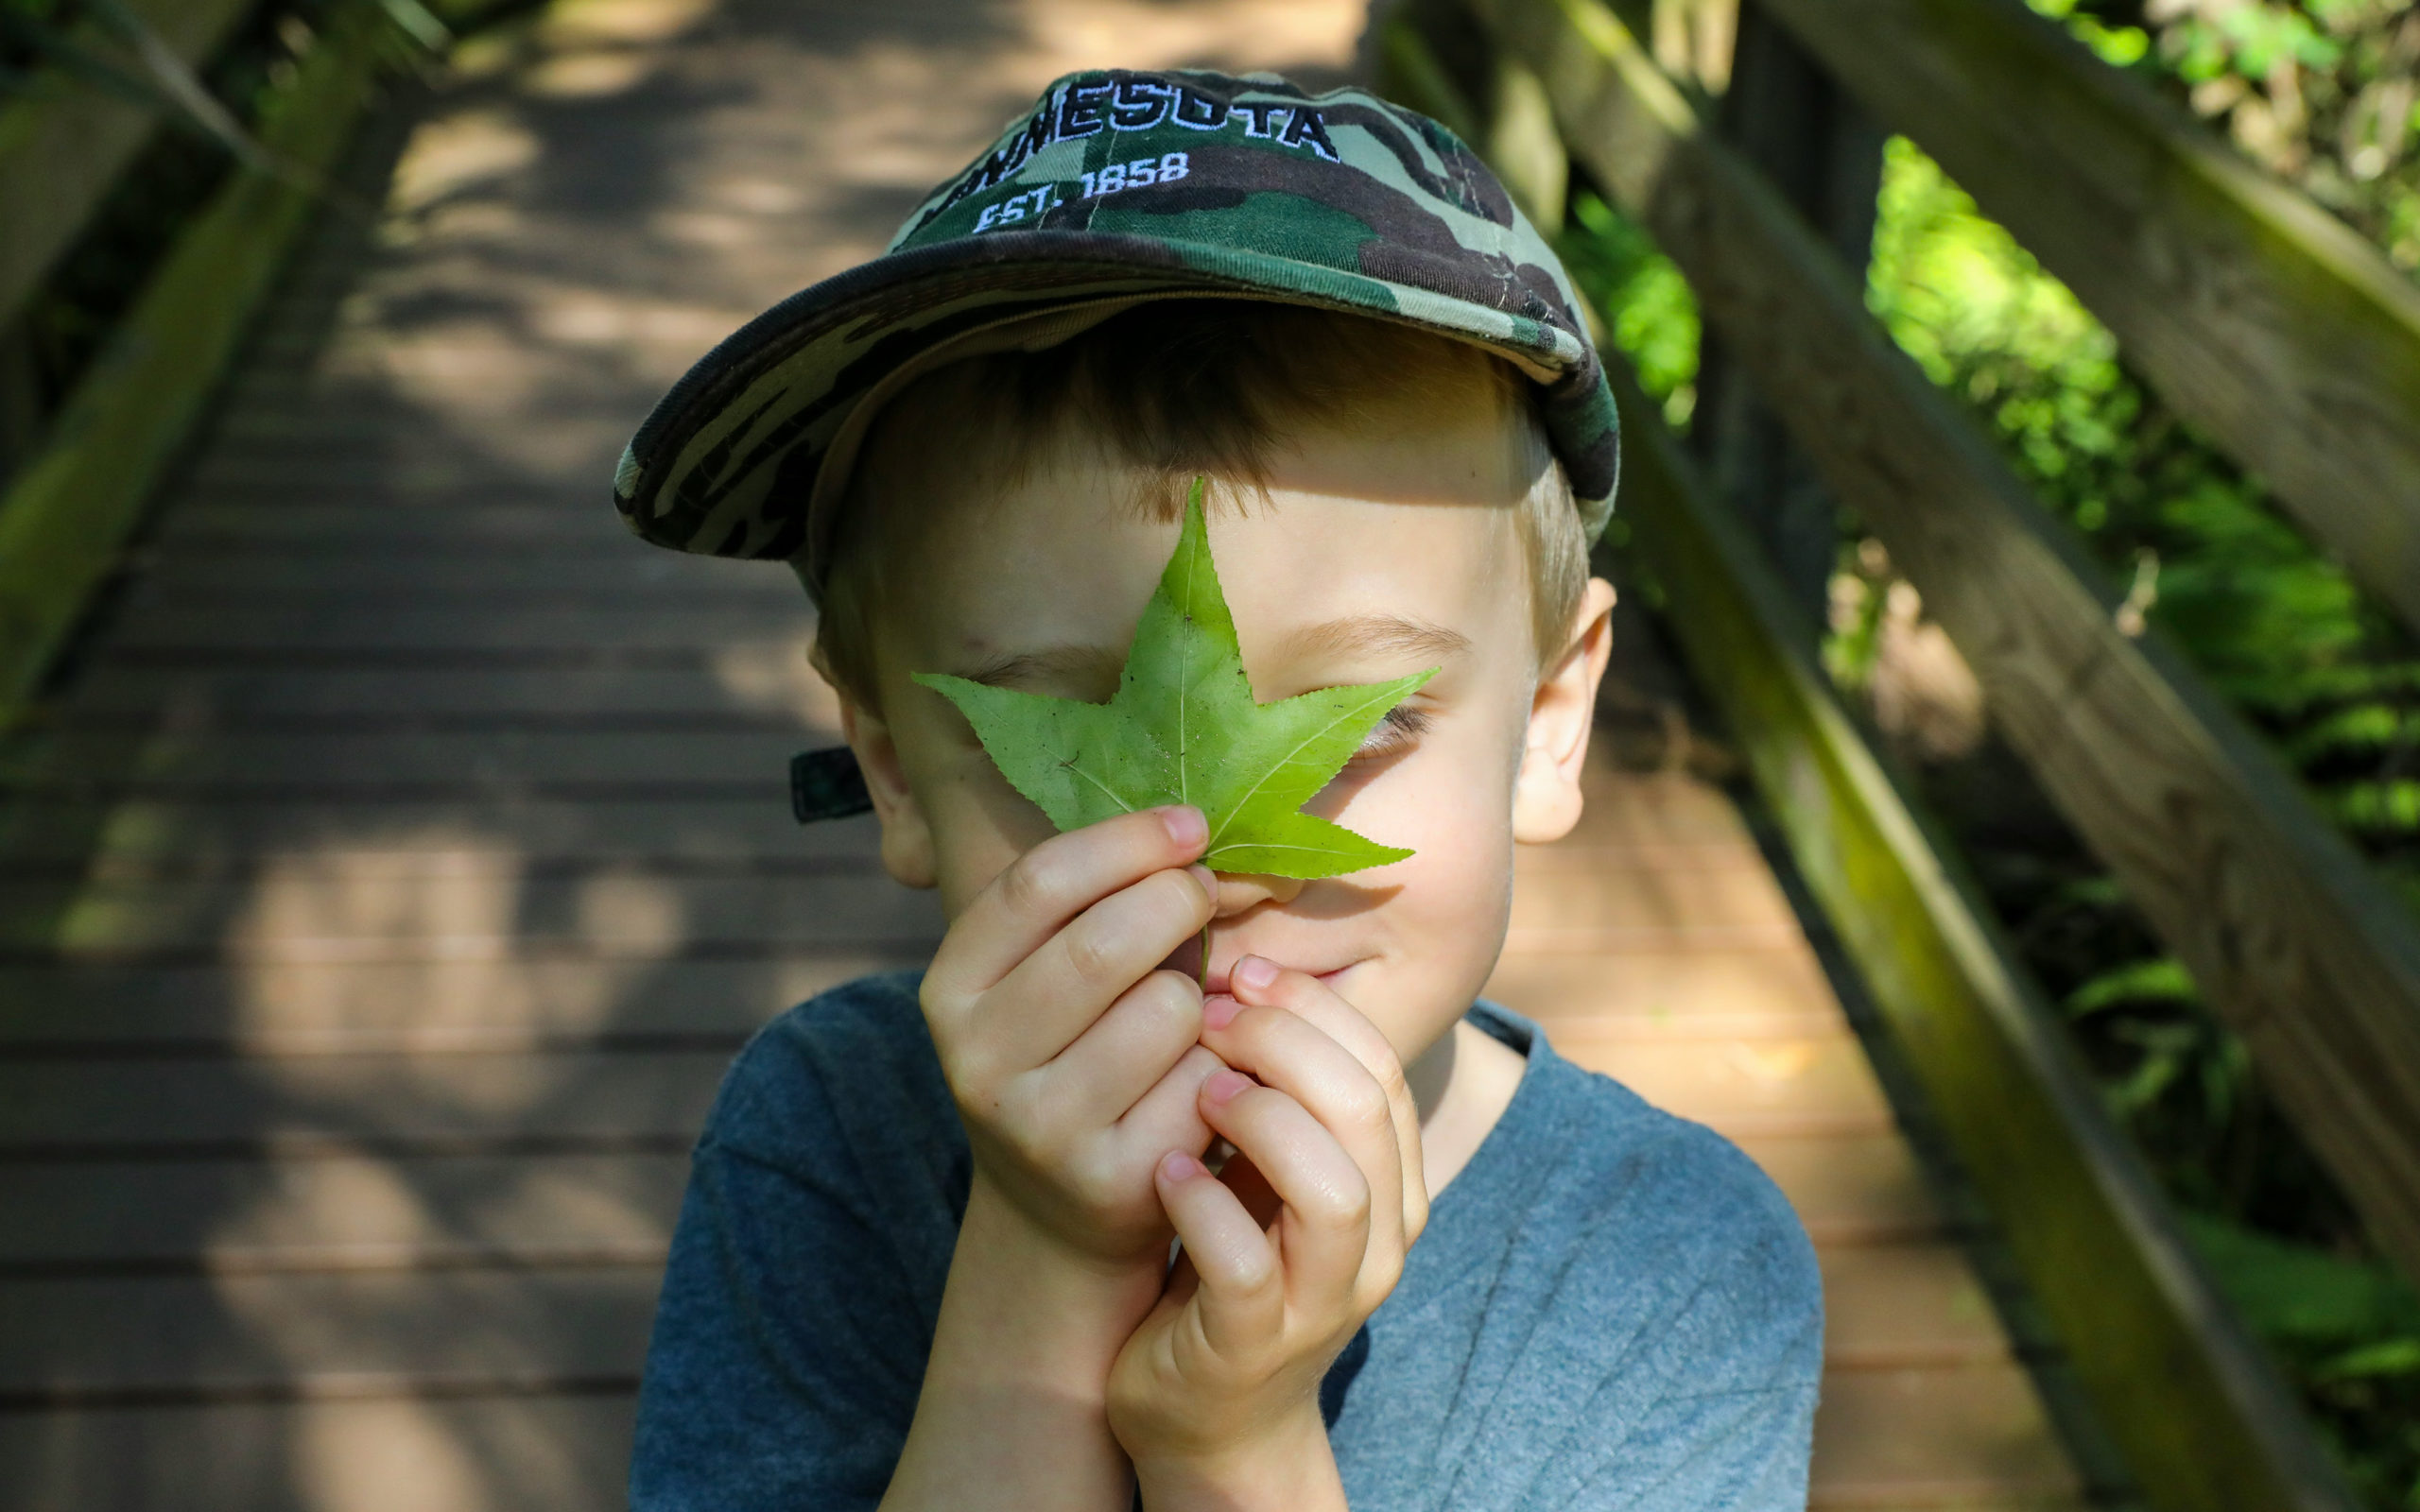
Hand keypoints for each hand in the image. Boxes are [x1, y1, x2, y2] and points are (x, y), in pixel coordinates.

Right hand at [919, 804, 1226, 1270]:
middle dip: (1177, 900)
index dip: (1126, 841)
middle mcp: (977, 1060)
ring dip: (1201, 993)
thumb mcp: (1039, 980)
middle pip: (1104, 943)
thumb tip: (1190, 822)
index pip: (1038, 883)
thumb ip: (1088, 905)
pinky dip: (1222, 1064)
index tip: (1190, 824)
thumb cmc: (1069, 1055)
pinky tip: (1206, 1074)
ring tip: (1190, 1007)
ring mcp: (1039, 1128)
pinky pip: (1203, 1081)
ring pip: (1166, 1009)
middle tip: (1205, 893)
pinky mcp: (1109, 1180)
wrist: (1059, 1212)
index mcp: (950, 989)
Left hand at [1106, 959, 1430, 1507]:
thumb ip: (1277, 1089)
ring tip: (1197, 1090)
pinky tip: (1163, 1170)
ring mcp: (1323, 1298)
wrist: (1209, 1410)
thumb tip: (1237, 967)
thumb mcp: (1268, 1167)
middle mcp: (1379, 1240)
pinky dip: (1203, 1207)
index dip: (1313, 1007)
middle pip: (1368, 1110)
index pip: (1382, 1067)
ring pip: (1334, 1190)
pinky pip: (1247, 1266)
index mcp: (1393, 1183)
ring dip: (1260, 1121)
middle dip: (1286, 1042)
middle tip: (1210, 1014)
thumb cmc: (1230, 1260)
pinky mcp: (1257, 1344)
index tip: (1240, 971)